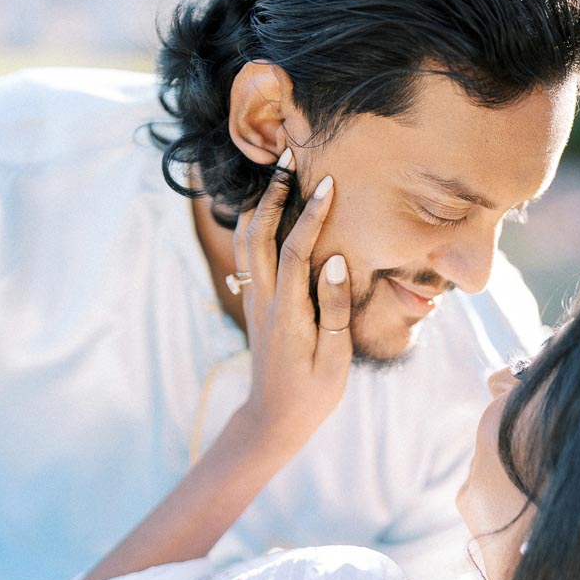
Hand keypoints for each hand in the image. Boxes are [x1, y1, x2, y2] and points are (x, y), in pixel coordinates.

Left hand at [233, 152, 351, 452]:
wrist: (273, 420)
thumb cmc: (312, 394)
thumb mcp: (334, 359)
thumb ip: (333, 309)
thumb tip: (332, 261)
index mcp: (288, 314)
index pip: (295, 252)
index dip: (310, 215)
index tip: (327, 183)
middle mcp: (265, 302)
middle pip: (258, 235)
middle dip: (274, 195)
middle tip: (291, 159)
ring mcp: (255, 302)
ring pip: (246, 243)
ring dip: (260, 206)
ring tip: (278, 176)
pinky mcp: (255, 305)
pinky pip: (248, 257)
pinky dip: (255, 227)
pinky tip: (267, 211)